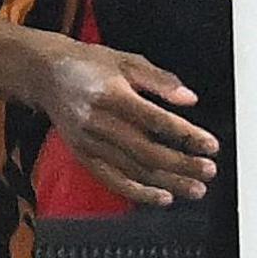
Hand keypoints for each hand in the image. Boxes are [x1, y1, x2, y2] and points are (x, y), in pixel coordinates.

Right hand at [36, 40, 217, 206]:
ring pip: (133, 169)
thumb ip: (160, 80)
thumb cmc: (89, 64)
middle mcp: (99, 122)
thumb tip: (189, 99)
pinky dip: (139, 192)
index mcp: (112, 94)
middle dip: (182, 164)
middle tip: (208, 171)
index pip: (156, 120)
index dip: (185, 135)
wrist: (46, 74)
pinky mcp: (83, 156)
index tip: (209, 144)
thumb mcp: (127, 60)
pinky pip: (113, 180)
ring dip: (168, 182)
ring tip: (195, 189)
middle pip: (147, 151)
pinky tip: (162, 197)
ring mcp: (89, 143)